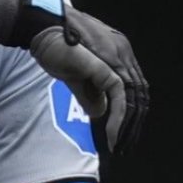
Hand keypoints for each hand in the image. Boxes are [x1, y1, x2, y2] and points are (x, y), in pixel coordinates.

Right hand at [31, 17, 148, 154]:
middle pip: (138, 99)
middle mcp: (123, 59)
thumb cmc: (57, 51)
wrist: (44, 35)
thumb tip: (100, 113)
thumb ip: (89, 94)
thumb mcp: (75, 79)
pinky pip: (120, 99)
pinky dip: (118, 119)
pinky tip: (111, 135)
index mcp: (117, 59)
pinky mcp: (107, 70)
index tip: (122, 136)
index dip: (130, 116)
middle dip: (132, 127)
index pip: (133, 92)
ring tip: (117, 146)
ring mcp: (117, 63)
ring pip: (132, 102)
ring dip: (126, 128)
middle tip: (123, 148)